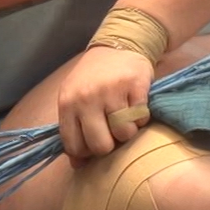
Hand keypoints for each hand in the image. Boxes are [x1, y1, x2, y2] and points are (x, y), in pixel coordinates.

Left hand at [56, 46, 153, 161]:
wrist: (118, 43)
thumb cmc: (94, 77)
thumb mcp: (75, 97)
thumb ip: (73, 127)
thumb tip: (77, 165)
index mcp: (67, 102)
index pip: (74, 146)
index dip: (87, 152)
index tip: (95, 142)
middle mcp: (87, 97)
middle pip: (101, 145)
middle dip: (110, 144)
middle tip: (112, 130)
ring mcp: (111, 90)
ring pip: (124, 134)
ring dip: (128, 129)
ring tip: (124, 114)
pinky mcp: (135, 85)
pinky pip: (141, 119)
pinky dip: (141, 117)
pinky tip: (135, 104)